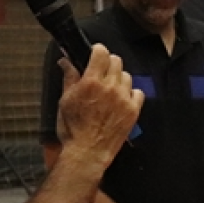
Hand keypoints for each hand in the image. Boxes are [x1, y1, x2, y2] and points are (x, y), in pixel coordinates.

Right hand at [55, 45, 143, 165]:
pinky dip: (131, 93)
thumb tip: (66, 61)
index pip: (101, 53)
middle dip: (108, 63)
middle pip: (116, 61)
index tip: (95, 53)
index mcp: (91, 82)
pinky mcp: (133, 111)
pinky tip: (122, 99)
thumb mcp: (65, 101)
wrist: (88, 152)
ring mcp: (124, 99)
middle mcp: (110, 87)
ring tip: (110, 89)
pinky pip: (138, 92)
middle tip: (101, 72)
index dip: (98, 50)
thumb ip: (69, 78)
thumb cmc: (73, 128)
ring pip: (127, 76)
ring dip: (119, 79)